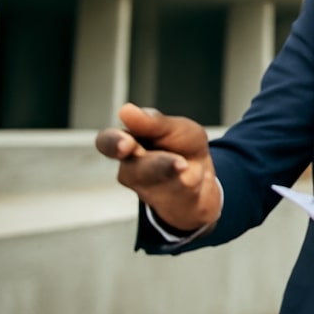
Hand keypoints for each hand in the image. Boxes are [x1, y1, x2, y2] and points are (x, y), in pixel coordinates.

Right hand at [94, 102, 220, 231]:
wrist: (204, 179)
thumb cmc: (184, 148)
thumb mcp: (177, 128)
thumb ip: (154, 123)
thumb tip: (125, 111)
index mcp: (129, 141)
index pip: (108, 141)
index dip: (113, 143)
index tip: (126, 143)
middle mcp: (131, 167)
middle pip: (134, 167)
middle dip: (149, 162)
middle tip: (156, 158)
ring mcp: (146, 188)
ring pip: (153, 181)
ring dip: (167, 170)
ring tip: (182, 164)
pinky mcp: (164, 201)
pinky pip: (174, 191)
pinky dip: (186, 181)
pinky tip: (191, 177)